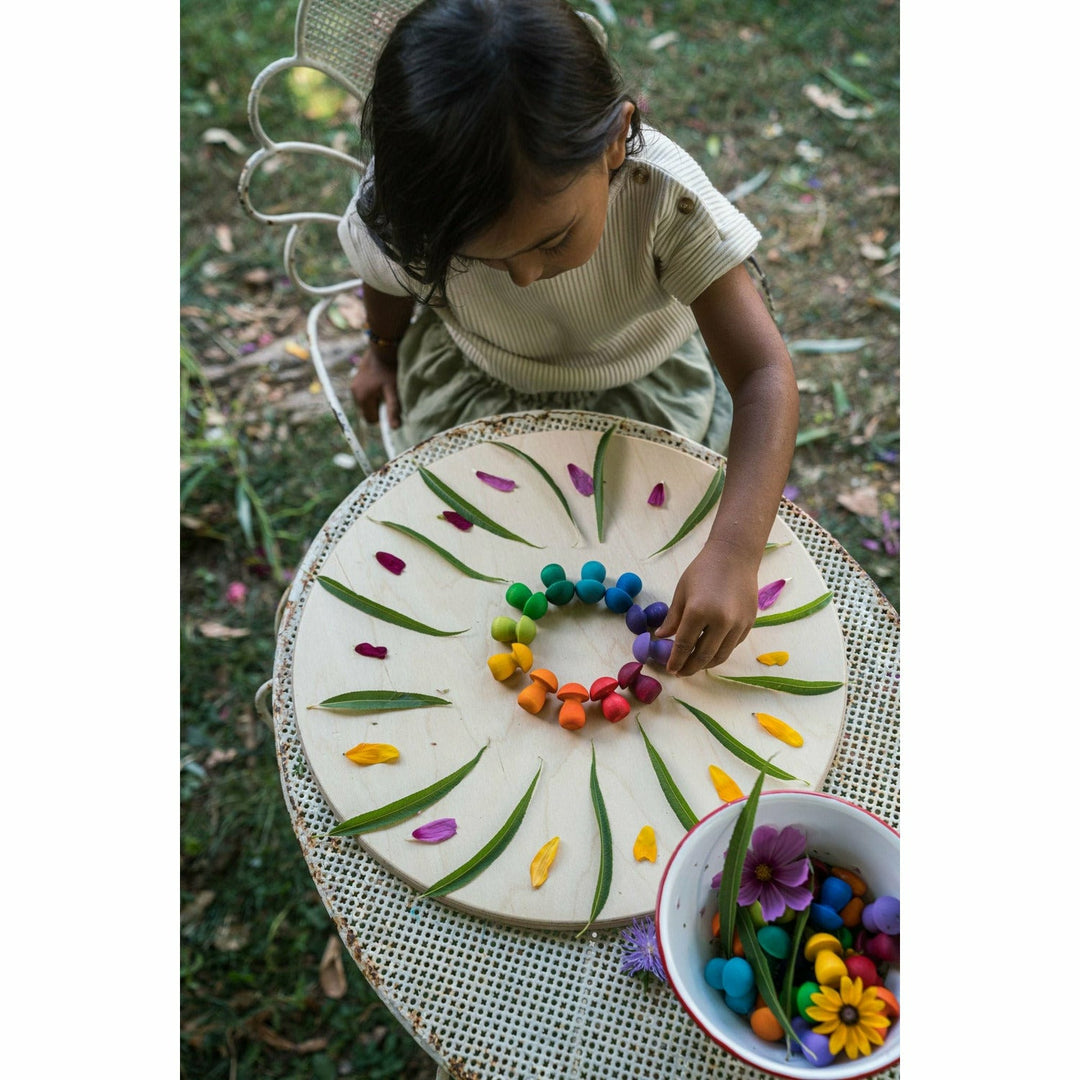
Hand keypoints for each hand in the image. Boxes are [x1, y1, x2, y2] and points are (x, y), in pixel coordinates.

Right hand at [350, 348, 400, 426]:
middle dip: (377, 408)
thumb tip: (395, 428)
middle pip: (367, 411)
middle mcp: (355, 393)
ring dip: (374, 400)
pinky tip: (379, 382)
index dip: (382, 416)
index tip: (389, 405)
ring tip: (383, 387)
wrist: (383, 349)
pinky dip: (371, 392)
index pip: (370, 420)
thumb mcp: (393, 390)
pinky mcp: (355, 380)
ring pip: (365, 403)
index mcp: (363, 398)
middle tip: (387, 395)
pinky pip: (363, 393)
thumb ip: (393, 409)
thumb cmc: (390, 370)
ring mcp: (353, 386)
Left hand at [655, 544, 758, 676]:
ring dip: (706, 664)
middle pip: (703, 655)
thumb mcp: (682, 592)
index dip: (676, 660)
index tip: (670, 669)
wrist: (734, 556)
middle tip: (681, 672)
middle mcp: (721, 621)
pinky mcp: (749, 623)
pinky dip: (720, 652)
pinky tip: (710, 652)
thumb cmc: (703, 570)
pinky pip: (732, 645)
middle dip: (690, 667)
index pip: (684, 645)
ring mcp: (738, 624)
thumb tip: (661, 637)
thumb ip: (673, 618)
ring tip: (695, 665)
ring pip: (721, 655)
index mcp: (699, 611)